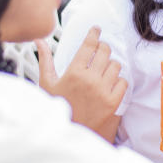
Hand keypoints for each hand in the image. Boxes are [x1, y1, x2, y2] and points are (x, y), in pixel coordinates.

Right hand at [37, 26, 127, 142]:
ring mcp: (103, 91)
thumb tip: (40, 41)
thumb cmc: (56, 106)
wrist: (67, 132)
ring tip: (103, 70)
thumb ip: (46, 60)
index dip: (94, 34)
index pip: (89, 46)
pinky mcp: (113, 102)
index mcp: (74, 73)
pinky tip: (109, 83)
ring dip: (110, 65)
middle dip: (103, 48)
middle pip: (105, 52)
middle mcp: (90, 80)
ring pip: (116, 65)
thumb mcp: (47, 83)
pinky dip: (118, 81)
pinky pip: (123, 82)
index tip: (96, 30)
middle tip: (100, 50)